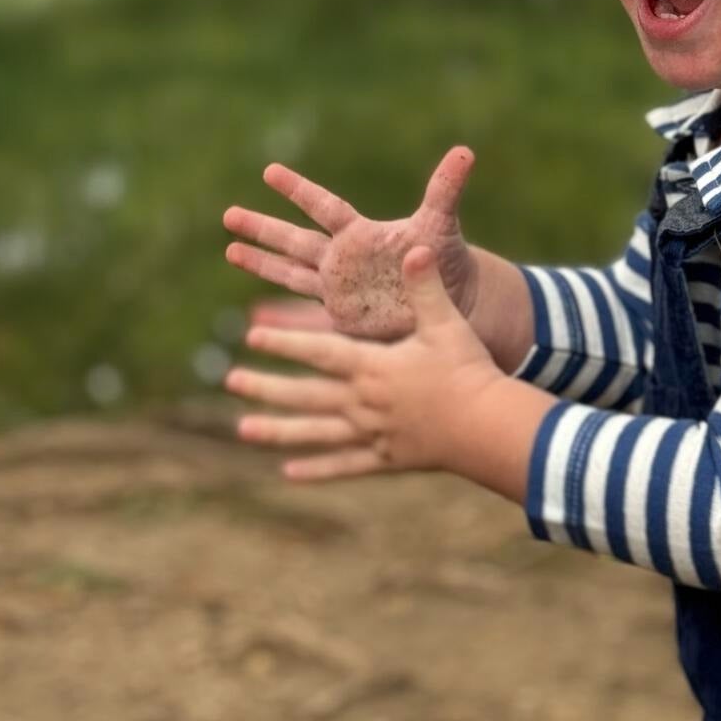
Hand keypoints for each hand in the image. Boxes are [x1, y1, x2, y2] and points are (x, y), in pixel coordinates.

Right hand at [222, 146, 478, 341]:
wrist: (450, 300)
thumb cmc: (445, 259)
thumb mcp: (440, 224)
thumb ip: (446, 189)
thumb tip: (465, 151)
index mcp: (360, 233)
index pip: (324, 207)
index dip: (298, 190)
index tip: (269, 171)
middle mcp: (342, 257)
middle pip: (294, 239)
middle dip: (263, 228)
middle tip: (228, 214)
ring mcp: (338, 287)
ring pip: (291, 272)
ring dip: (261, 263)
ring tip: (230, 250)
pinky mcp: (340, 315)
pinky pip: (303, 313)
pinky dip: (279, 316)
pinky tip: (254, 318)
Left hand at [225, 246, 496, 479]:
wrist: (488, 427)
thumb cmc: (469, 371)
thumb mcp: (447, 324)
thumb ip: (426, 288)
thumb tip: (414, 248)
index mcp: (373, 367)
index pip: (319, 352)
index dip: (285, 343)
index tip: (251, 337)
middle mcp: (363, 402)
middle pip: (305, 393)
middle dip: (267, 386)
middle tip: (231, 380)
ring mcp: (373, 434)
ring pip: (315, 432)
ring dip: (277, 430)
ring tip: (242, 430)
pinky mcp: (387, 458)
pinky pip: (344, 464)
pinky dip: (317, 469)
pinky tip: (289, 473)